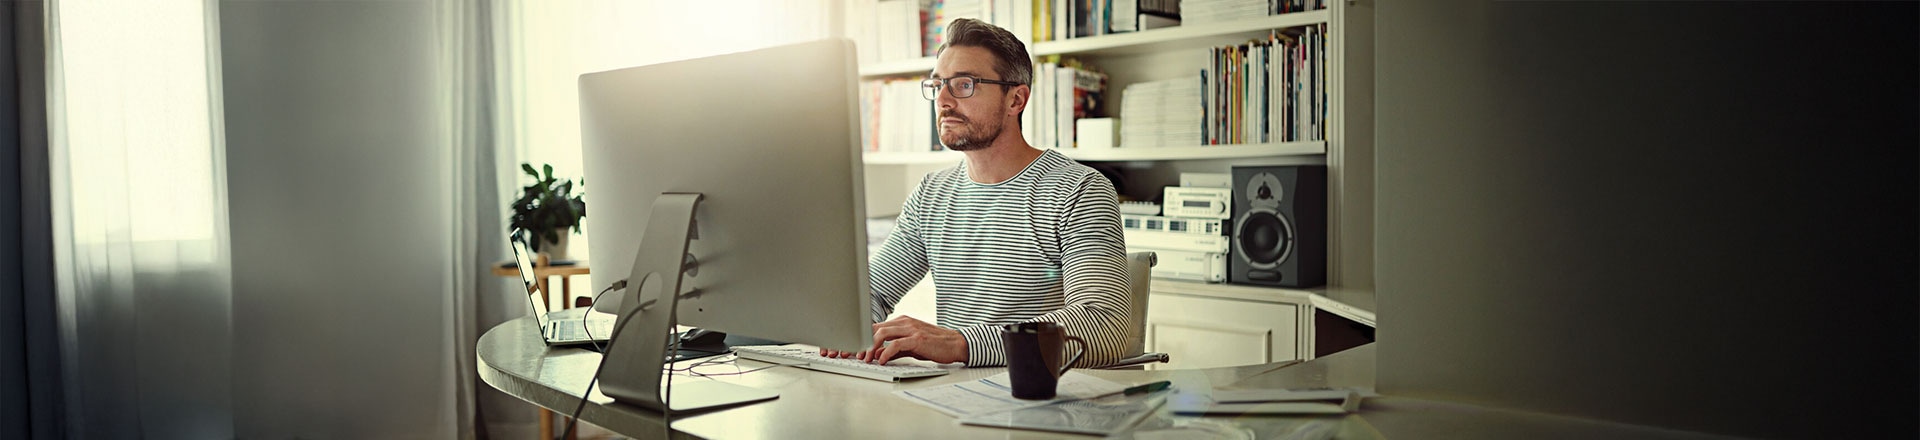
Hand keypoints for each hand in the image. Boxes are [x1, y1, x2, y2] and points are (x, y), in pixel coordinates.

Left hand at [817, 316, 967, 364]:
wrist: (955, 344)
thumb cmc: (933, 345)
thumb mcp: (909, 346)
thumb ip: (893, 348)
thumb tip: (877, 355)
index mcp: (899, 322)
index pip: (873, 327)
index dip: (858, 337)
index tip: (847, 349)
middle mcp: (902, 322)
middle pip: (872, 328)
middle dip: (858, 342)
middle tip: (849, 354)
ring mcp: (910, 328)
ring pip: (881, 334)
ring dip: (869, 347)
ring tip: (864, 359)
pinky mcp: (917, 338)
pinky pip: (896, 344)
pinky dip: (885, 353)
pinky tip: (881, 361)